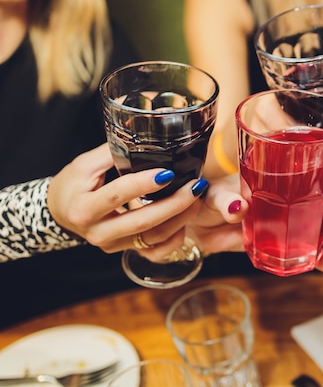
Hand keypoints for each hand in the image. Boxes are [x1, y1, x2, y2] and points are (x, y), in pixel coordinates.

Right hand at [48, 144, 207, 260]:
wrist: (61, 212)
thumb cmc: (73, 186)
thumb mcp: (84, 165)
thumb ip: (112, 152)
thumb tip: (143, 134)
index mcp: (84, 209)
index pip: (117, 195)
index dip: (143, 184)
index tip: (167, 172)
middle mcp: (98, 233)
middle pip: (142, 222)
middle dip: (174, 204)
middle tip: (195, 186)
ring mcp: (114, 245)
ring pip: (154, 238)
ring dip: (181, 218)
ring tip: (197, 197)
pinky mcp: (125, 251)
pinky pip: (156, 252)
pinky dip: (175, 237)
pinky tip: (187, 218)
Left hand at [188, 157, 322, 273]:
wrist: (196, 227)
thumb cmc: (206, 201)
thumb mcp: (213, 196)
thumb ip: (225, 201)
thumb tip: (239, 207)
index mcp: (269, 174)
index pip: (305, 163)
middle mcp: (281, 194)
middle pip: (318, 189)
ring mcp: (282, 218)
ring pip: (316, 216)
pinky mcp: (279, 242)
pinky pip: (303, 249)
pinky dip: (319, 258)